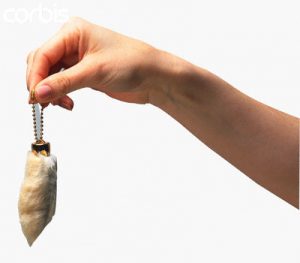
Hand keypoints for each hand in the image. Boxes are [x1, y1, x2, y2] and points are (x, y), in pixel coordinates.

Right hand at [27, 17, 168, 109]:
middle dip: (41, 84)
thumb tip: (39, 92)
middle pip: (42, 63)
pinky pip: (62, 83)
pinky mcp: (84, 73)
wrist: (153, 77)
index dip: (36, 76)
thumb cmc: (133, 63)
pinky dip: (60, 94)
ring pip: (51, 75)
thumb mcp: (95, 71)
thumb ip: (65, 82)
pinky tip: (66, 103)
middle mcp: (73, 43)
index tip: (35, 96)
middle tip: (43, 103)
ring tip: (61, 104)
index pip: (43, 54)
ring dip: (50, 91)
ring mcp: (78, 59)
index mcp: (73, 32)